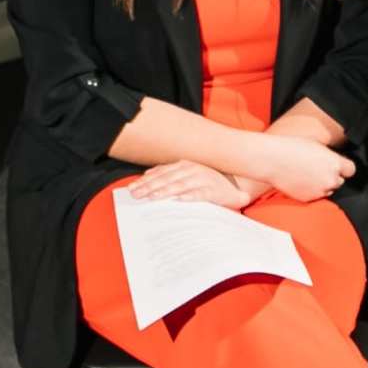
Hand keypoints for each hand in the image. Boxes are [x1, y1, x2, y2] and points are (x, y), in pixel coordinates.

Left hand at [124, 160, 248, 208]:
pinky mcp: (213, 191)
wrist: (236, 187)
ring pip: (180, 185)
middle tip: (136, 195)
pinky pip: (199, 194)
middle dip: (149, 187)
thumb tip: (148, 175)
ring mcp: (203, 179)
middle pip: (166, 179)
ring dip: (165, 191)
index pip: (160, 173)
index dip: (145, 181)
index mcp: (184, 166)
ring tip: (153, 197)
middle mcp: (192, 170)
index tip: (131, 189)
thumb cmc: (208, 184)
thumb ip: (169, 175)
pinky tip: (179, 201)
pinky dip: (189, 197)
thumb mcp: (187, 175)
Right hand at [247, 135, 354, 202]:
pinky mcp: (308, 198)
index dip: (344, 167)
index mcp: (335, 163)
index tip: (339, 165)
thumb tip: (335, 162)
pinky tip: (300, 180)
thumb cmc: (292, 148)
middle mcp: (330, 179)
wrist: (272, 159)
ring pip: (328, 190)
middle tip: (318, 168)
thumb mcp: (317, 146)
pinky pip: (315, 196)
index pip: (351, 170)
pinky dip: (311, 190)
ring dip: (322, 184)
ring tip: (307, 174)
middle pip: (340, 181)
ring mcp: (319, 191)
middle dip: (332, 176)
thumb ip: (330, 157)